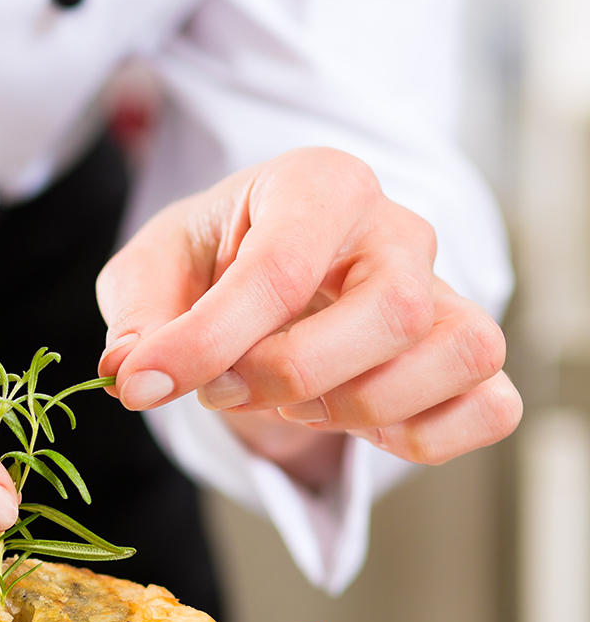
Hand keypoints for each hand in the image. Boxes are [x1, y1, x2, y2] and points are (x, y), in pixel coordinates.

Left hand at [96, 148, 520, 485]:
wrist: (260, 275)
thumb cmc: (211, 261)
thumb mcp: (150, 272)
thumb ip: (137, 319)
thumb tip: (130, 373)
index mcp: (318, 184)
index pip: (281, 269)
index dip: (208, 343)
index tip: (144, 386)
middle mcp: (398, 229)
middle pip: (393, 310)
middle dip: (293, 374)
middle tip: (222, 391)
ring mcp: (449, 290)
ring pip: (458, 353)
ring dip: (360, 406)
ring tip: (289, 402)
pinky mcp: (471, 355)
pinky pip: (490, 407)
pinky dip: (423, 437)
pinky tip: (353, 424)